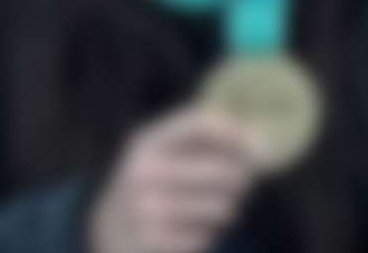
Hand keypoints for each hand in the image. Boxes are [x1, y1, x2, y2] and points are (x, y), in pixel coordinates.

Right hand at [87, 104, 257, 252]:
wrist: (108, 228)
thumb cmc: (155, 180)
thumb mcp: (165, 148)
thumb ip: (205, 133)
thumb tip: (259, 141)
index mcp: (146, 143)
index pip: (204, 125)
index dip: (239, 134)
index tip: (255, 144)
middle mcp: (142, 174)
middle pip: (226, 172)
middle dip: (244, 177)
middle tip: (245, 181)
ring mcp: (145, 210)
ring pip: (223, 207)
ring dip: (230, 207)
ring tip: (218, 204)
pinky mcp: (153, 242)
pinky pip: (208, 236)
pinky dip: (210, 232)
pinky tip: (196, 227)